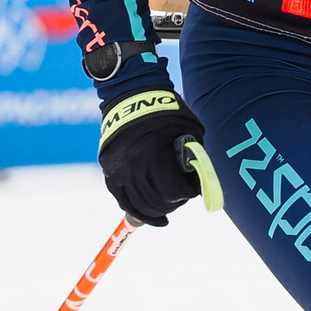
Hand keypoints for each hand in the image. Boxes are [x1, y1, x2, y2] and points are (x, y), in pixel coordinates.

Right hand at [97, 89, 211, 225]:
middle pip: (156, 201)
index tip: (194, 188)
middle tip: (182, 197)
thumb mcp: (189, 130)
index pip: (174, 190)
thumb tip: (201, 183)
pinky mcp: (109, 171)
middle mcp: (132, 166)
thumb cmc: (166, 110)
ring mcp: (118, 170)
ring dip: (156, 211)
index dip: (189, 192)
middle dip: (174, 202)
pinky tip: (147, 216)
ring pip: (138, 206)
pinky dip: (135, 211)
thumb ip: (195, 157)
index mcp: (154, 154)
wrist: (131, 93)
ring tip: (167, 209)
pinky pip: (122, 200)